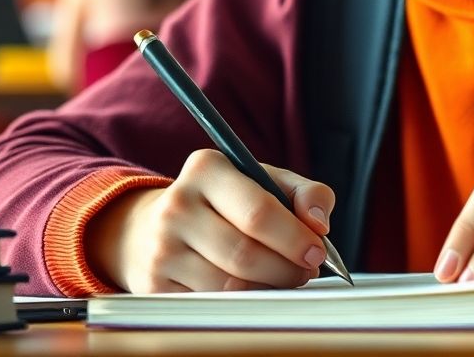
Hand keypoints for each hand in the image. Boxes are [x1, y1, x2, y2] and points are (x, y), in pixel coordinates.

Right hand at [87, 149, 334, 292]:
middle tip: (305, 270)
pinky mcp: (155, 285)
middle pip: (246, 254)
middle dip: (286, 268)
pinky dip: (242, 303)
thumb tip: (320, 223)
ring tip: (283, 278)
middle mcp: (177, 205)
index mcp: (206, 168)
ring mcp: (162, 247)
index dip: (294, 238)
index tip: (318, 251)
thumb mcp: (263, 181)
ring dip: (268, 289)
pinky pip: (212, 305)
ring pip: (230, 286)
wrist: (153, 226)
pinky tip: (253, 289)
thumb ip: (304, 193)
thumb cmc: (224, 202)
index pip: (258, 211)